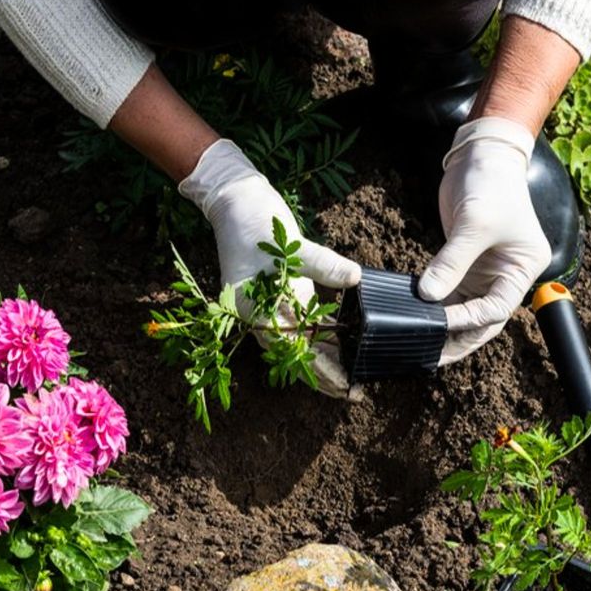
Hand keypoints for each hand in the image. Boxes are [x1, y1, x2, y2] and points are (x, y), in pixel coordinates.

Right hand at [179, 139, 362, 397]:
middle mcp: (263, 314)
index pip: (293, 351)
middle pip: (296, 355)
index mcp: (257, 310)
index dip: (320, 371)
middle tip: (355, 391)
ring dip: (325, 357)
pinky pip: (305, 320)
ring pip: (301, 341)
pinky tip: (345, 341)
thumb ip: (323, 265)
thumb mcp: (289, 245)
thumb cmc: (255, 223)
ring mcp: (273, 303)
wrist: (235, 200)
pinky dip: (323, 333)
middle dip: (325, 374)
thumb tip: (355, 278)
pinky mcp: (284, 290)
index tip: (345, 386)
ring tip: (353, 374)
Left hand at [418, 117, 551, 364]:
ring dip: (442, 327)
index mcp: (523, 268)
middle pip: (482, 318)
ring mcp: (484, 271)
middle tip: (429, 356)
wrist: (481, 157)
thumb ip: (451, 261)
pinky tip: (413, 319)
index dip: (469, 319)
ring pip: (463, 309)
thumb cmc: (490, 185)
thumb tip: (428, 296)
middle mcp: (506, 275)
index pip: (497, 307)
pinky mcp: (462, 264)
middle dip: (458, 338)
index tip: (440, 321)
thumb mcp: (473, 224)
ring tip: (418, 345)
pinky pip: (448, 293)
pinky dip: (433, 307)